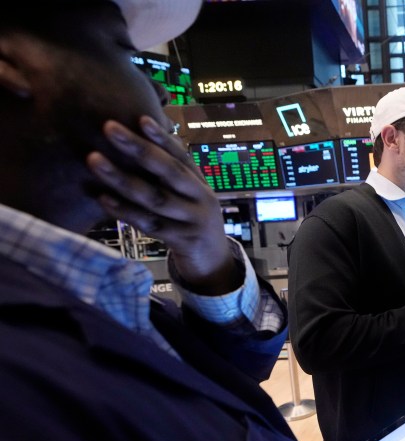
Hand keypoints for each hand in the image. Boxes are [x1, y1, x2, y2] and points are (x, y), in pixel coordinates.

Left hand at [86, 117, 240, 294]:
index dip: (161, 137)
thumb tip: (146, 139)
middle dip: (138, 148)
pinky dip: (125, 211)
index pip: (181, 155)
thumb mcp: (190, 197)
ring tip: (94, 160)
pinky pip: (149, 224)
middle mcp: (200, 198)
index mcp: (200, 183)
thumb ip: (173, 175)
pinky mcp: (181, 241)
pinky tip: (103, 198)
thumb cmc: (192, 223)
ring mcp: (192, 220)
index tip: (140, 118)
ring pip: (155, 197)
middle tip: (108, 127)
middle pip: (169, 170)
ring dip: (122, 178)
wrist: (214, 262)